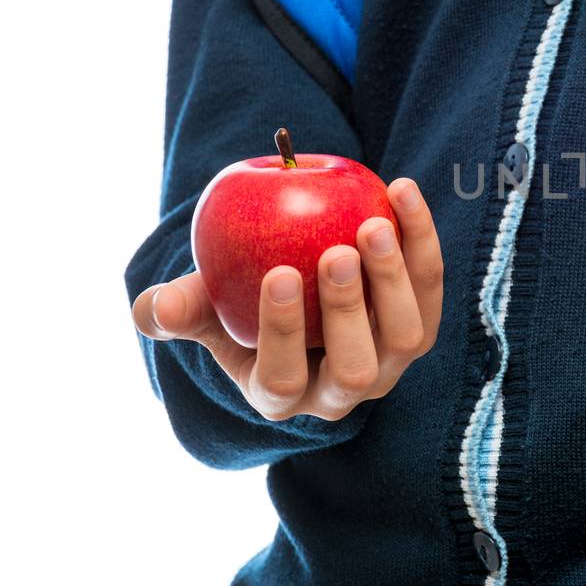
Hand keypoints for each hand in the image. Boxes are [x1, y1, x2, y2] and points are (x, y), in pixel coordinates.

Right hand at [133, 177, 442, 420]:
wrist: (297, 285)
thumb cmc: (236, 300)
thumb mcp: (204, 304)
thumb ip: (178, 307)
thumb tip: (154, 307)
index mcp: (281, 394)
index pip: (282, 378)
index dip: (282, 332)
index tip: (278, 274)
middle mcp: (341, 391)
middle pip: (355, 367)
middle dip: (347, 311)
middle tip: (336, 252)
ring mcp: (388, 364)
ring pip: (406, 336)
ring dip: (393, 280)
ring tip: (372, 224)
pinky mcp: (421, 325)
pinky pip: (431, 286)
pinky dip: (420, 239)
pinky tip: (401, 190)